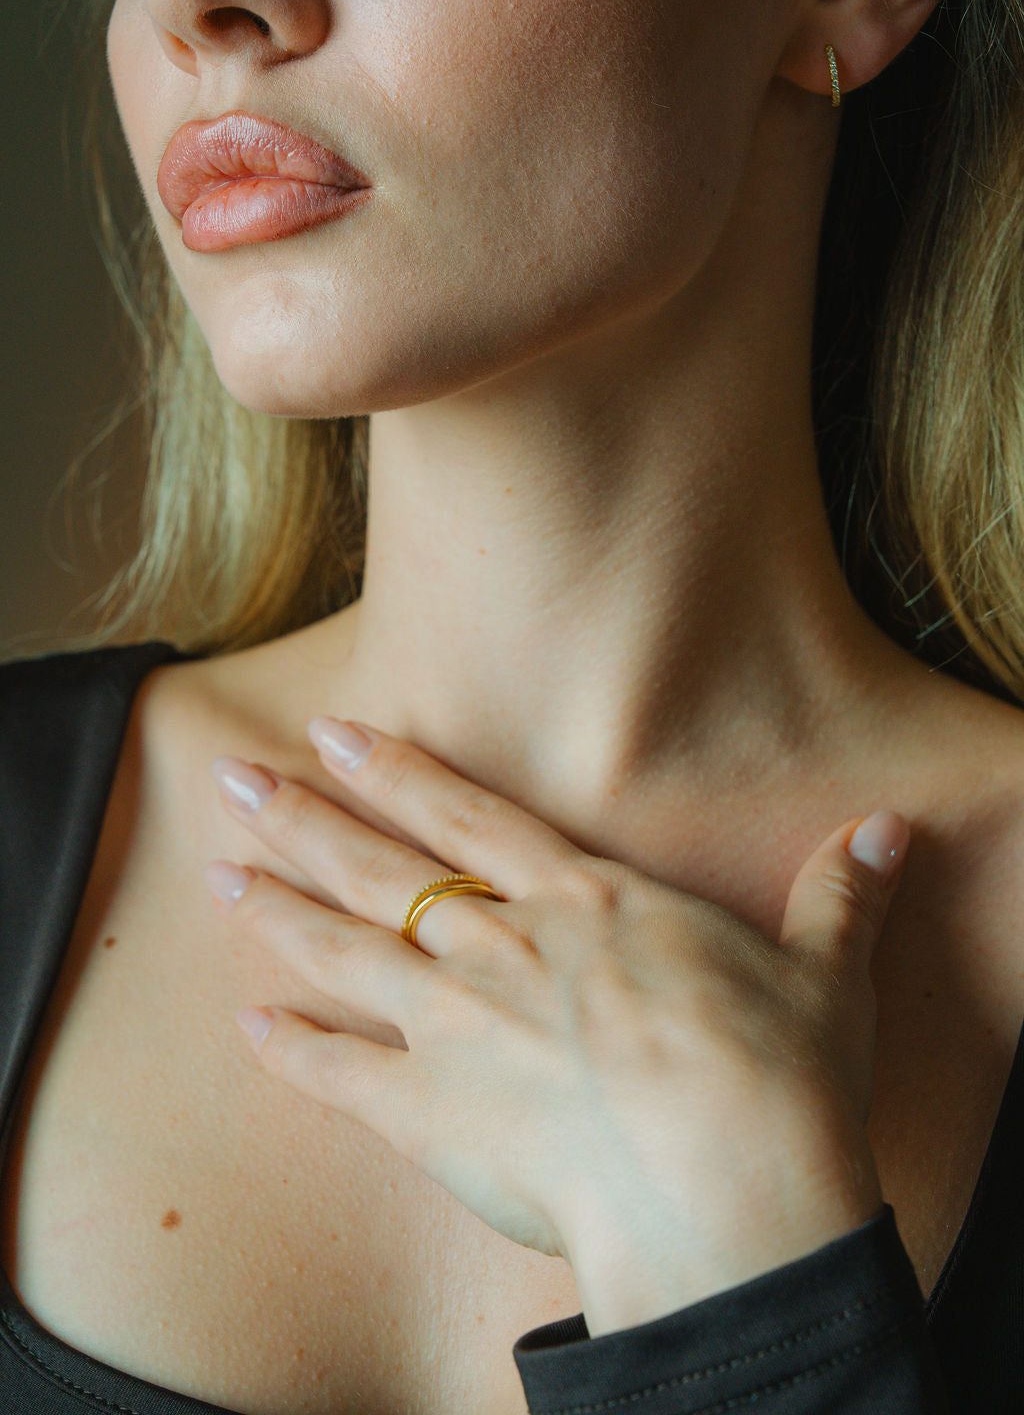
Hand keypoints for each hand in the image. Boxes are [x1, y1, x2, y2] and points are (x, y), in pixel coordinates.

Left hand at [205, 720, 908, 1334]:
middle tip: (232, 780)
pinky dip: (292, 1053)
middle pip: (381, 867)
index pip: (468, 814)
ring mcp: (457, 1024)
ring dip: (276, 911)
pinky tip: (248, 1029)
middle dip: (303, 819)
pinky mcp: (431, 1114)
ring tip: (217, 875)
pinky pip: (341, 1075)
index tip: (334, 734)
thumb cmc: (776, 1077)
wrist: (727, 1189)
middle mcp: (505, 946)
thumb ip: (839, 896)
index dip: (396, 770)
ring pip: (344, 950)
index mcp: (585, 904)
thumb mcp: (822, 973)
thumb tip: (889, 831)